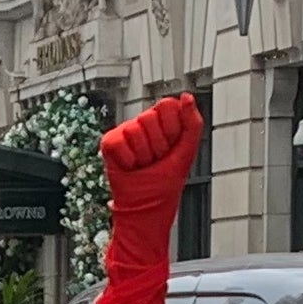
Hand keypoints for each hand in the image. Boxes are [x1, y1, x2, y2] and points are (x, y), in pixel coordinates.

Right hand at [101, 93, 200, 211]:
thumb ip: (192, 122)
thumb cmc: (166, 181)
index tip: (173, 146)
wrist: (147, 206)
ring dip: (143, 155)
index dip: (172, 128)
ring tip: (144, 164)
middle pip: (149, 117)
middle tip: (157, 159)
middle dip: (158, 145)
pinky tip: (130, 166)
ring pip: (134, 131)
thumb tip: (187, 96)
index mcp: (163, 121)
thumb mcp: (187, 151)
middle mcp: (143, 123)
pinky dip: (127, 160)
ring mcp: (125, 131)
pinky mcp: (109, 143)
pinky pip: (118, 142)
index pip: (167, 105)